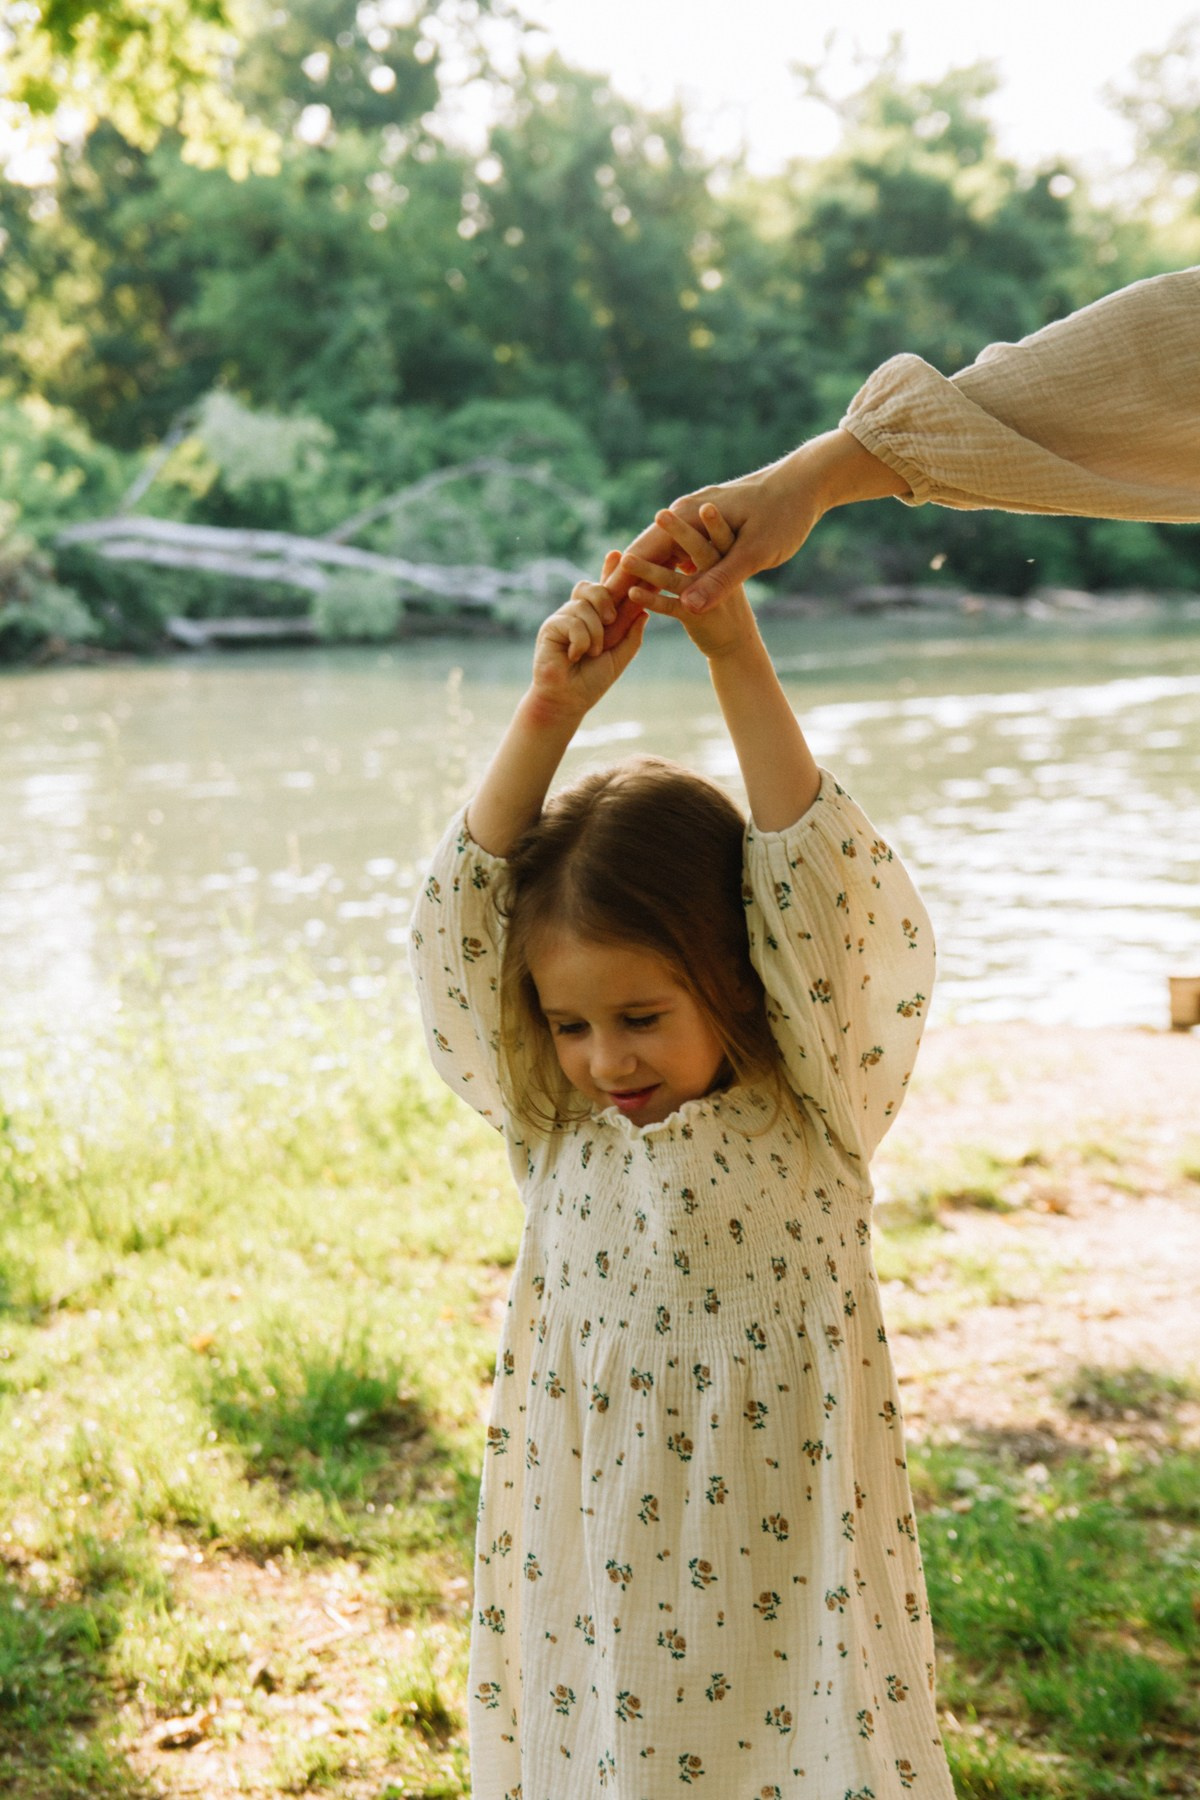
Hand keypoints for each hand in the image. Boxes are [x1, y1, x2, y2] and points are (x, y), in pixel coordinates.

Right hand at [531, 550, 647, 715]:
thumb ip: (632, 633)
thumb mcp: (620, 656)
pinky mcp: (550, 626)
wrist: (568, 701)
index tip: (618, 554)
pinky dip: (581, 640)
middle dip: (605, 599)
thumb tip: (645, 609)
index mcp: (596, 618)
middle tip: (610, 620)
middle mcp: (578, 614)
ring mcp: (563, 618)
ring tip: (591, 653)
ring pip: (584, 606)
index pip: (604, 588)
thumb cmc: (592, 682)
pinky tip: (576, 656)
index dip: (610, 570)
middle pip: (591, 587)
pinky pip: (572, 620)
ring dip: (595, 632)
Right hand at [609, 430, 909, 614]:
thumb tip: (689, 605)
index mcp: (689, 515)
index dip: (621, 578)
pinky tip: (654, 588)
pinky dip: (663, 569)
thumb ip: (720, 579)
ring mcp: (695, 518)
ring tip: (618, 605)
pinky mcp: (708, 526)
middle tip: (600, 612)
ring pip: (659, 552)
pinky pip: (677, 551)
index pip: (642, 550)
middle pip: (643, 551)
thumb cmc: (784, 513)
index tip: (602, 605)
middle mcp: (685, 513)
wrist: (806, 483)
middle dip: (622, 579)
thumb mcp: (755, 552)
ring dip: (640, 575)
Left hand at [619, 504, 752, 657]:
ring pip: (676, 581)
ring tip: (626, 560)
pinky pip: (671, 607)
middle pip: (700, 551)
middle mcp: (722, 578)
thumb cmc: (726, 602)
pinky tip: (633, 593)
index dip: (714, 522)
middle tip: (661, 514)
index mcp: (729, 562)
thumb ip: (707, 553)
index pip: (722, 537)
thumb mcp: (724, 573)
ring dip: (649, 570)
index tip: (705, 504)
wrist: (738, 645)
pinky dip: (652, 600)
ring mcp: (709, 599)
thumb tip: (686, 530)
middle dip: (680, 532)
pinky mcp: (696, 619)